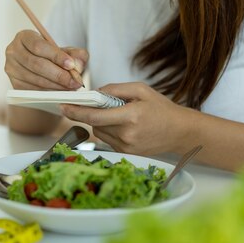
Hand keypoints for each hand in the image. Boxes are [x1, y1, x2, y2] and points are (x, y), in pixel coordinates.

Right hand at [5, 30, 87, 89]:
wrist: (43, 68)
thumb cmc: (54, 57)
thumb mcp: (67, 51)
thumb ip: (76, 54)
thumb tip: (77, 64)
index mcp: (24, 36)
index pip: (39, 46)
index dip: (56, 56)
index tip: (71, 65)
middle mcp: (13, 51)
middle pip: (36, 64)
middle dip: (58, 74)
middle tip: (75, 81)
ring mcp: (11, 68)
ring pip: (35, 79)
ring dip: (56, 85)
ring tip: (71, 87)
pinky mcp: (14, 83)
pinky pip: (32, 90)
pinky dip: (49, 92)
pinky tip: (60, 91)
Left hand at [59, 82, 187, 154]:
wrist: (179, 132)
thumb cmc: (161, 109)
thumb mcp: (141, 90)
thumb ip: (115, 89)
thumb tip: (95, 92)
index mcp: (131, 117)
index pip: (95, 116)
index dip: (76, 111)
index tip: (64, 106)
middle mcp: (127, 135)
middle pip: (95, 124)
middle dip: (92, 113)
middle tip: (100, 104)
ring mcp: (126, 147)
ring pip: (99, 132)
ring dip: (100, 122)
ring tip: (119, 115)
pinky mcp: (126, 153)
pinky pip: (108, 140)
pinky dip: (109, 130)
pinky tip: (124, 126)